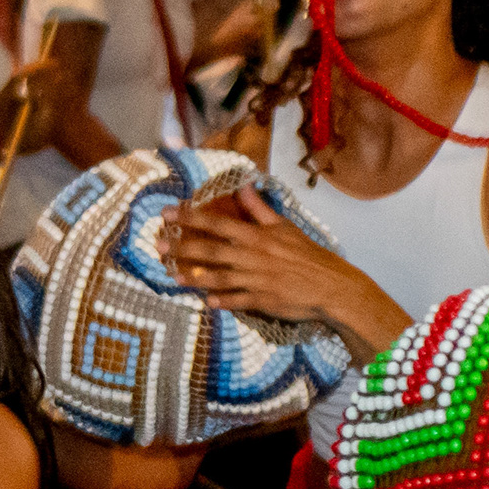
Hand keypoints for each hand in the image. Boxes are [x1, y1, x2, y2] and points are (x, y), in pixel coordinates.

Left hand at [159, 185, 389, 334]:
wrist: (331, 285)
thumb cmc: (307, 254)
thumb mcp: (284, 227)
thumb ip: (259, 209)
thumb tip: (243, 185)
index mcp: (256, 236)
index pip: (217, 222)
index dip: (190, 217)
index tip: (167, 213)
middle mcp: (252, 256)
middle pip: (211, 250)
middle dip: (183, 247)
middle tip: (158, 247)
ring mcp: (255, 280)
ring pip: (218, 278)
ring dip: (194, 277)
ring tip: (173, 277)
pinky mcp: (262, 301)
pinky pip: (237, 301)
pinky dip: (222, 301)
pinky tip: (206, 302)